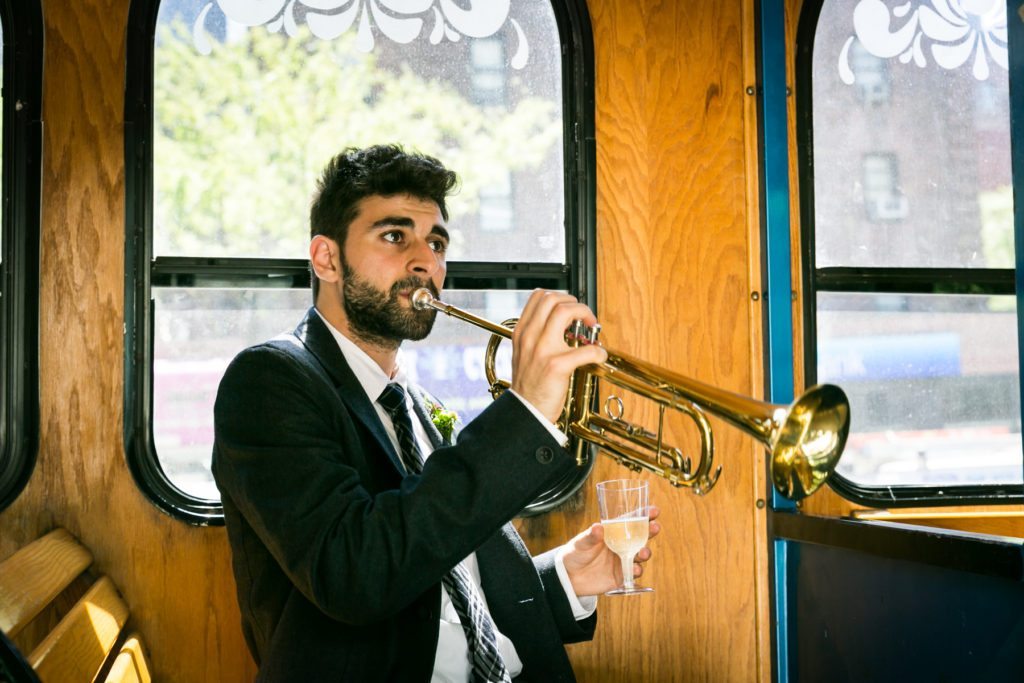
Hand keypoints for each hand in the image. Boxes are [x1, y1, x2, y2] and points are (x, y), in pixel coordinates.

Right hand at [509, 290, 607, 422]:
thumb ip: (537, 335)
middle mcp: (529, 337)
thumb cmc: (529, 385)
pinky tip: (599, 355)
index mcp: (522, 332)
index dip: (560, 297)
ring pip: (565, 312)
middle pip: (552, 299)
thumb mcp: (524, 353)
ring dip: (585, 315)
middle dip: (575, 303)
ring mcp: (542, 350)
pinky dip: (598, 351)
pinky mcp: (556, 366)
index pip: (538, 296)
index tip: (571, 308)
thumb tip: (563, 322)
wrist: (525, 411)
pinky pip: (585, 349)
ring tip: (591, 328)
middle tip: (584, 316)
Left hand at [561, 506, 660, 596]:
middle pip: (641, 536)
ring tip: (643, 552)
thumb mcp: (581, 542)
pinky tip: (634, 568)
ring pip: (640, 555)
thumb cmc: (576, 553)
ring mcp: (623, 560)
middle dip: (651, 531)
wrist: (569, 577)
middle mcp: (622, 545)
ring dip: (645, 552)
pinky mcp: (621, 576)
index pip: (632, 520)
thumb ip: (590, 536)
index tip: (655, 510)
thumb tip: (598, 527)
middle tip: (655, 527)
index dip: (644, 515)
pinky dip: (635, 570)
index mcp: (614, 532)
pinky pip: (632, 573)